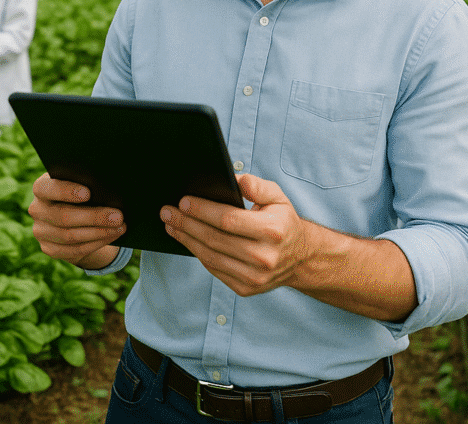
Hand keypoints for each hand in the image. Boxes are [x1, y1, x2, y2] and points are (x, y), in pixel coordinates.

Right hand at [28, 173, 124, 268]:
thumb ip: (86, 183)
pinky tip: (112, 236)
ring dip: (99, 232)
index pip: (46, 188)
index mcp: (41, 188)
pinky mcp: (49, 248)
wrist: (72, 215)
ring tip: (120, 226)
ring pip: (70, 236)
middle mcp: (37, 209)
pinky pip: (74, 250)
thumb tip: (108, 191)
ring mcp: (40, 231)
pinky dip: (96, 243)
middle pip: (63, 216)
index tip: (88, 193)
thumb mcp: (80, 183)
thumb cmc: (81, 192)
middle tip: (118, 216)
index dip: (66, 191)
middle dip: (94, 217)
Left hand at [160, 173, 306, 296]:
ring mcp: (254, 277)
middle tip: (167, 212)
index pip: (228, 220)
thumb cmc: (283, 222)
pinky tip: (187, 240)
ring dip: (186, 239)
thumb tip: (235, 179)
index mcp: (272, 231)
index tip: (183, 201)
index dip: (202, 210)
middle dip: (186, 224)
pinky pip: (214, 269)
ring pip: (210, 257)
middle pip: (214, 239)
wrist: (301, 258)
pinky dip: (197, 253)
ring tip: (170, 225)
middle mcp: (264, 257)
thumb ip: (256, 185)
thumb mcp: (277, 197)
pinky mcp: (246, 288)